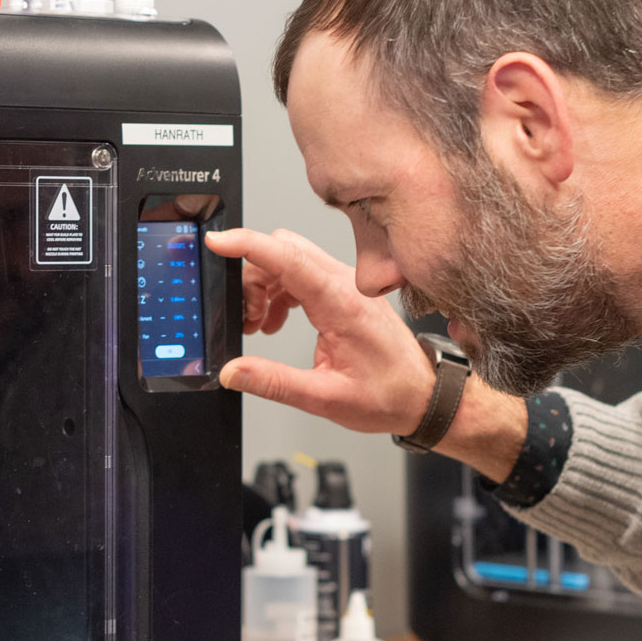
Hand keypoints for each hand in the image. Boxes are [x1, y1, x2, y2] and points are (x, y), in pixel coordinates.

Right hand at [206, 227, 433, 435]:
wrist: (423, 396)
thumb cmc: (388, 395)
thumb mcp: (325, 398)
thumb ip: (274, 383)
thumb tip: (233, 372)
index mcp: (341, 304)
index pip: (287, 258)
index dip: (247, 245)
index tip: (218, 242)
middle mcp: (344, 285)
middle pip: (283, 251)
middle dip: (250, 276)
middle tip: (244, 317)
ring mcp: (345, 284)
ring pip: (289, 259)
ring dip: (263, 286)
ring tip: (257, 324)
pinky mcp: (344, 291)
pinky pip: (301, 273)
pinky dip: (278, 291)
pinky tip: (275, 321)